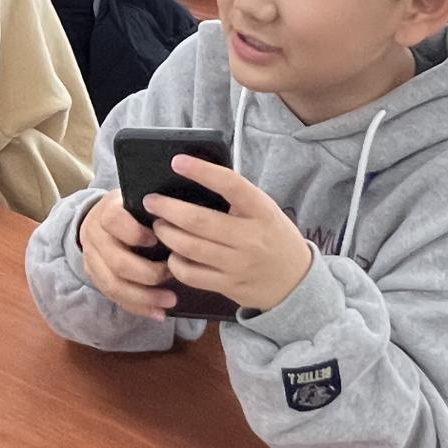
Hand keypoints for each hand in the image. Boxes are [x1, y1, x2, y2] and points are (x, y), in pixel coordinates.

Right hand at [79, 189, 175, 321]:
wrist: (99, 219)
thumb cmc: (130, 208)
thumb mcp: (139, 199)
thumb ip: (157, 208)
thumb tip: (187, 217)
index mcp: (106, 211)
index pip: (114, 221)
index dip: (135, 233)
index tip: (157, 239)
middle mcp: (94, 236)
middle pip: (117, 262)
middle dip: (148, 274)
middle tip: (173, 275)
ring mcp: (92, 259)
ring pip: (113, 285)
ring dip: (144, 297)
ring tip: (170, 302)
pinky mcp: (95, 278)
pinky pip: (115, 297)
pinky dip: (138, 307)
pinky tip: (158, 314)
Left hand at [145, 155, 311, 312]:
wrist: (295, 282)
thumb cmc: (273, 237)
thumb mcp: (264, 211)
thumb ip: (237, 198)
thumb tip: (196, 177)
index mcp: (261, 210)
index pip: (230, 185)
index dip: (202, 171)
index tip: (177, 162)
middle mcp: (250, 237)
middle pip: (198, 221)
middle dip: (167, 208)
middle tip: (152, 201)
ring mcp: (238, 264)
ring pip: (189, 248)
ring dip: (167, 234)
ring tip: (159, 225)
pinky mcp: (228, 286)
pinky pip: (191, 274)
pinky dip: (175, 262)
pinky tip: (173, 253)